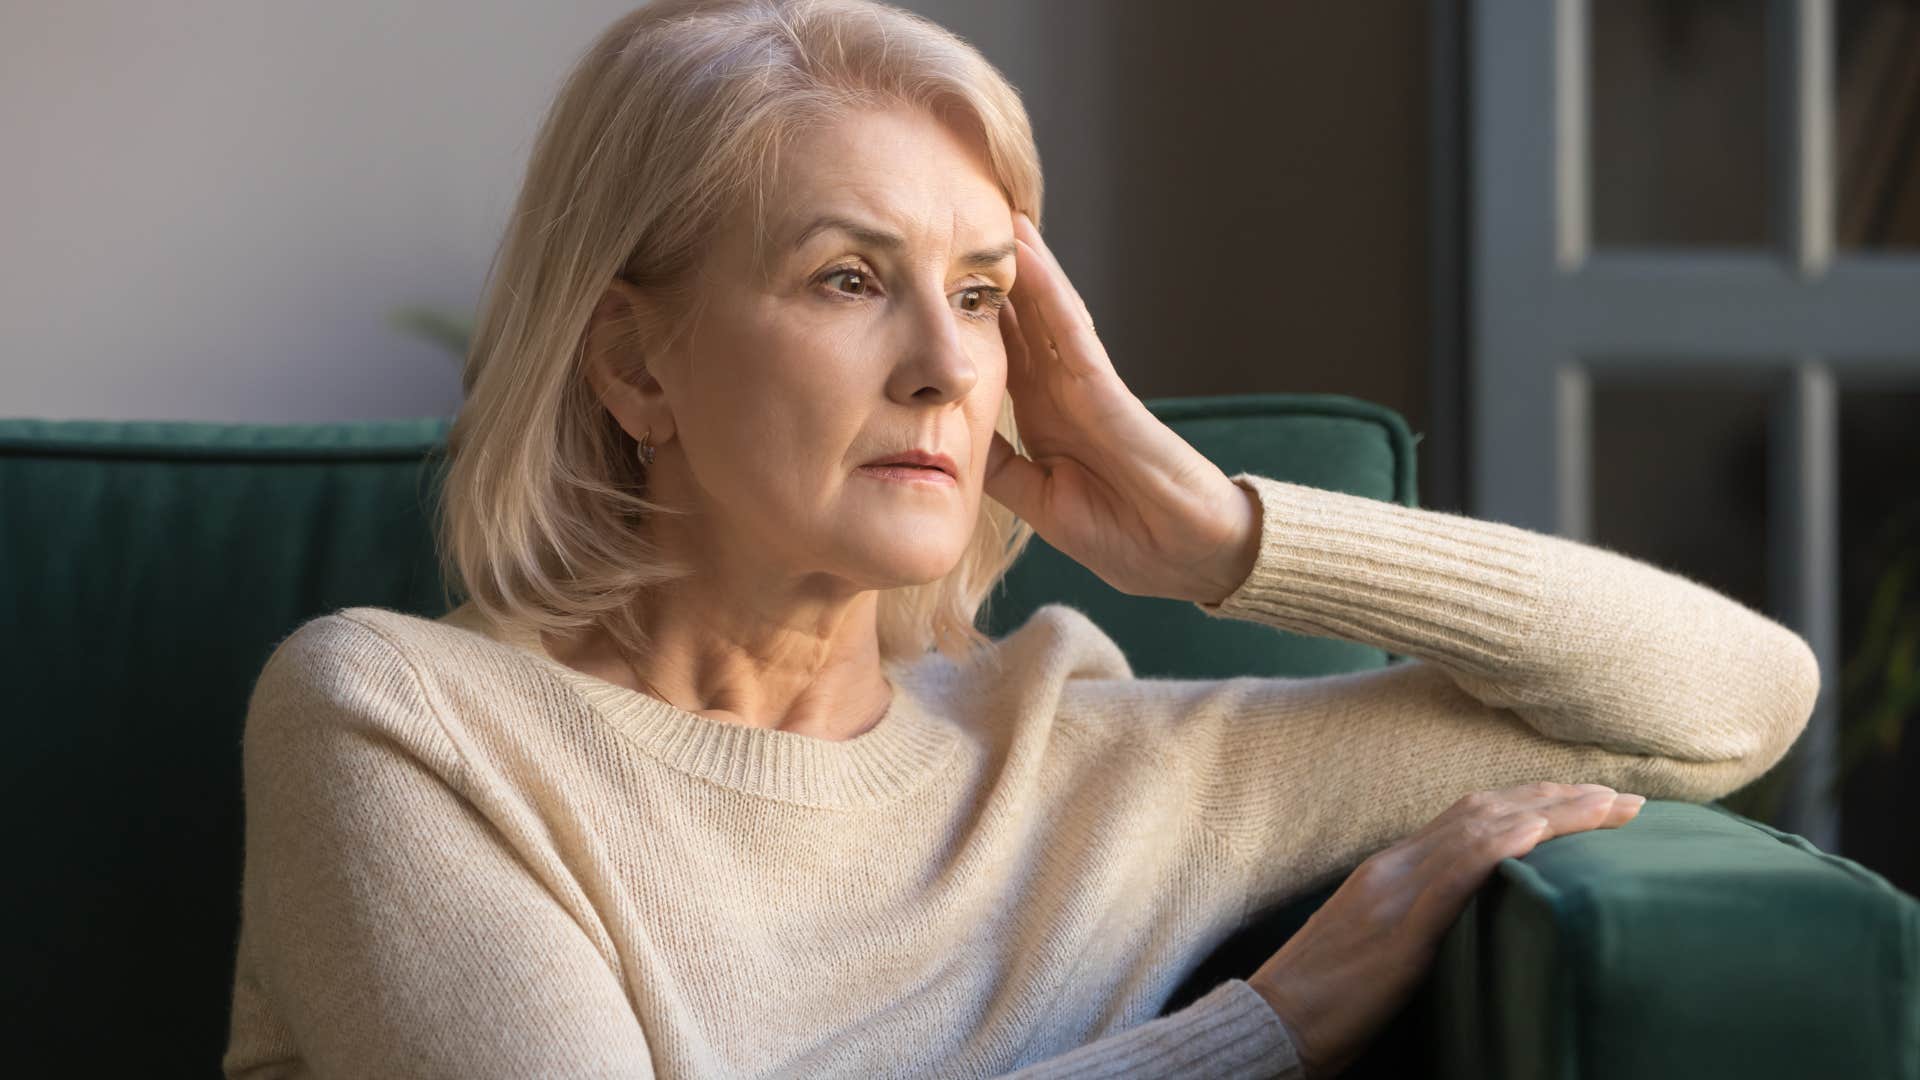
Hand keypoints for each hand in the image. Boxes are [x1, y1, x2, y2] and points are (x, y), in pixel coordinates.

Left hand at [983, 211, 1259, 604]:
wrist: (1187, 558)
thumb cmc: (1126, 537)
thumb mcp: (1041, 504)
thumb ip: (1003, 469)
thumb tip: (951, 440)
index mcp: (1045, 421)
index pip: (1001, 357)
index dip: (969, 321)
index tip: (930, 285)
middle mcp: (1063, 393)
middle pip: (1020, 321)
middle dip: (991, 278)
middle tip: (953, 225)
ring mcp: (1087, 386)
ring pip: (1043, 311)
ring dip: (1020, 264)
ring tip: (990, 213)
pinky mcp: (1107, 391)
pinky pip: (1071, 332)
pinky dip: (1048, 291)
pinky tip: (1026, 253)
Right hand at [1244, 782, 1647, 1077]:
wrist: (1271, 1022)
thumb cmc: (1325, 998)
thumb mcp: (1382, 945)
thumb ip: (1425, 918)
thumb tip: (1478, 915)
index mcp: (1393, 870)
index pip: (1474, 817)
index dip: (1536, 802)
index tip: (1592, 801)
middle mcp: (1395, 867)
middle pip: (1487, 810)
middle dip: (1560, 799)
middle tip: (1625, 798)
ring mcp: (1393, 892)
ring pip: (1479, 829)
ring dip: (1550, 812)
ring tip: (1607, 806)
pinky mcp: (1396, 931)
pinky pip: (1451, 876)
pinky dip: (1497, 846)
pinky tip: (1538, 832)